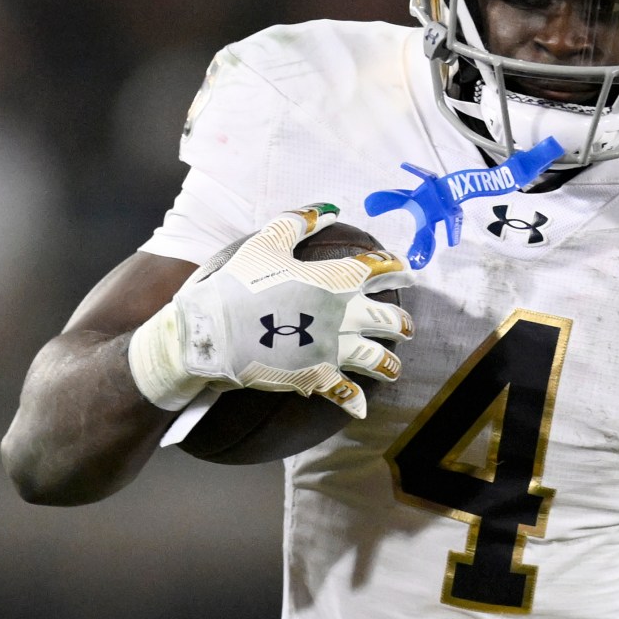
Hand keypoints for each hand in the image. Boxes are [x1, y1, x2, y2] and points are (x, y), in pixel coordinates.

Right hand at [129, 204, 412, 417]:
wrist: (211, 330)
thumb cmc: (237, 281)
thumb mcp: (266, 241)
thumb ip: (299, 222)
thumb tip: (330, 210)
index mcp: (335, 280)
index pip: (376, 270)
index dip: (393, 267)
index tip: (404, 270)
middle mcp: (343, 316)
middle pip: (386, 319)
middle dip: (401, 322)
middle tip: (407, 325)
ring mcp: (332, 350)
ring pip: (375, 358)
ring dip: (388, 363)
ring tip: (394, 368)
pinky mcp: (315, 377)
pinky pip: (343, 392)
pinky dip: (353, 400)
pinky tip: (361, 408)